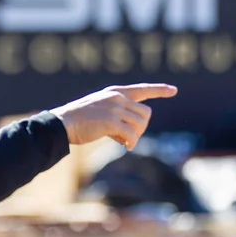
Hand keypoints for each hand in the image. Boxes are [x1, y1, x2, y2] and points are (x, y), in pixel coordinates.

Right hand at [51, 83, 176, 149]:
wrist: (61, 124)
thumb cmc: (78, 121)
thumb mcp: (99, 111)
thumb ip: (117, 116)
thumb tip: (131, 136)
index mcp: (115, 93)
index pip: (142, 89)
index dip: (159, 90)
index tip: (173, 90)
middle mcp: (117, 98)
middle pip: (146, 114)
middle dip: (142, 128)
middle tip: (130, 137)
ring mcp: (115, 109)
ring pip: (141, 124)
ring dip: (137, 136)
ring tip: (126, 142)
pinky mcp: (111, 122)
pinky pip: (132, 135)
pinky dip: (132, 143)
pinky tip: (127, 146)